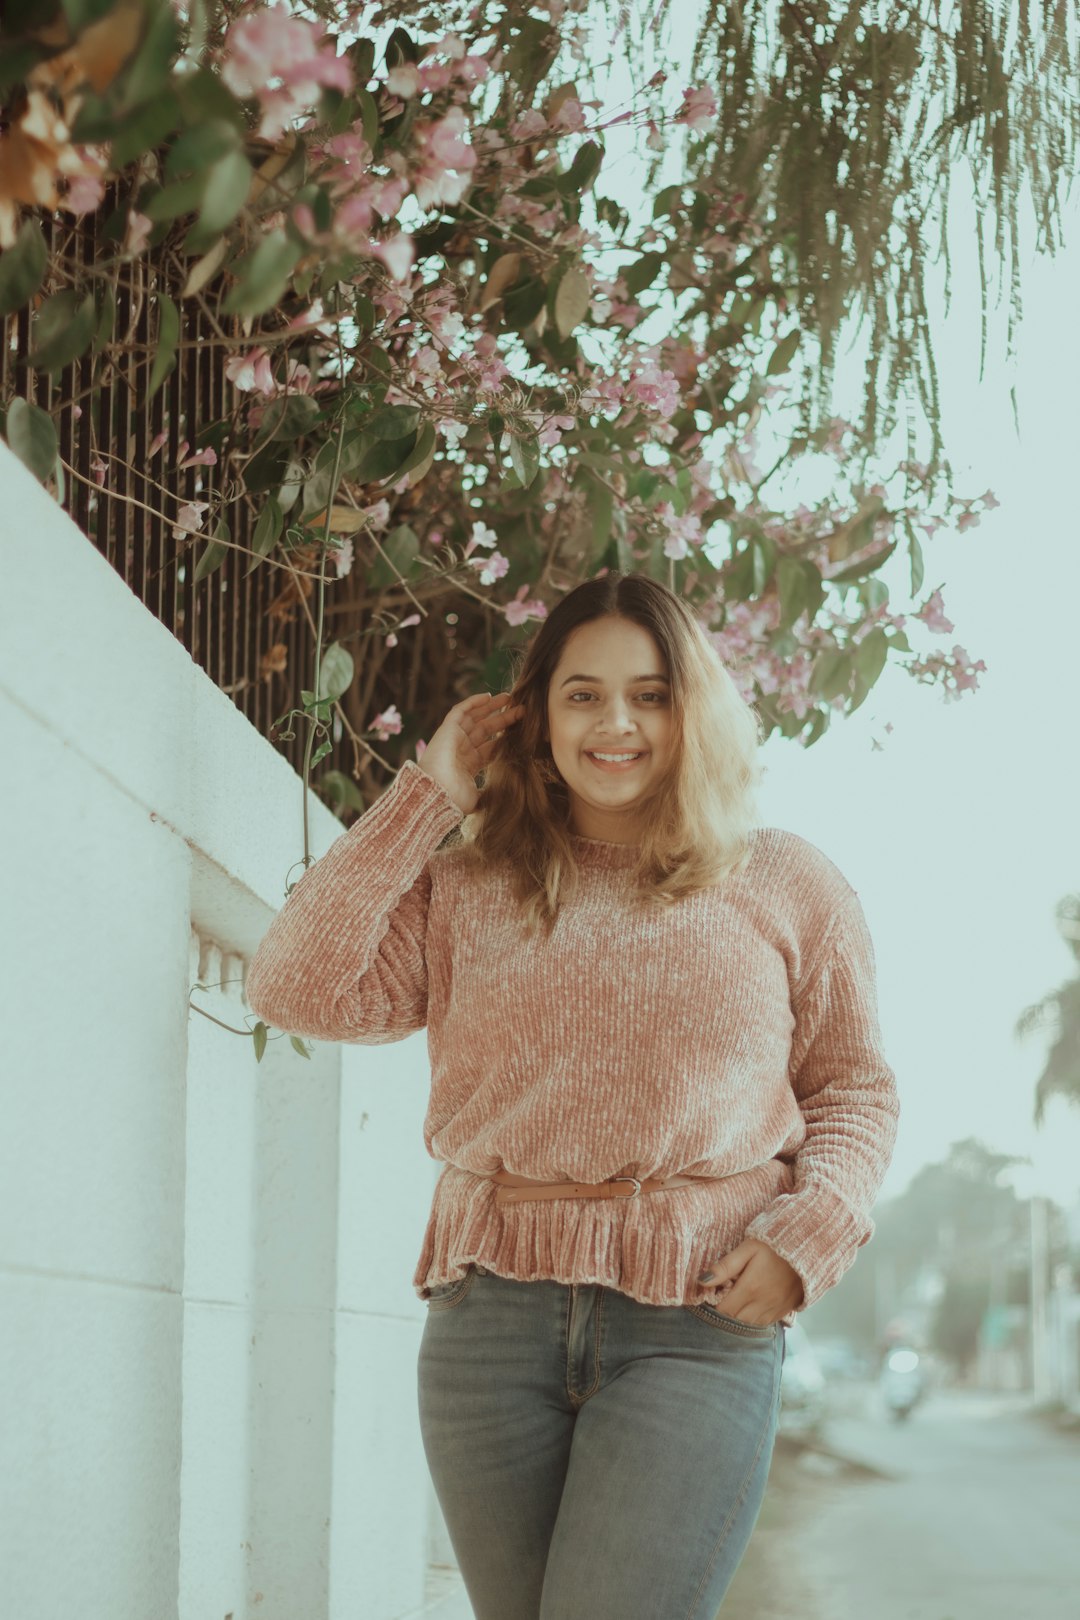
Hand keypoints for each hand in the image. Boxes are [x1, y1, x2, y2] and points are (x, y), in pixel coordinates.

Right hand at [418, 690, 524, 815]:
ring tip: (509, 697)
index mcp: (469, 765)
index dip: (505, 737)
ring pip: (474, 717)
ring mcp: (454, 738)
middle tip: (520, 709)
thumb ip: (490, 793)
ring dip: (491, 706)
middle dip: (502, 719)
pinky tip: (488, 696)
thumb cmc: (454, 799)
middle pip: (486, 730)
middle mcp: (461, 749)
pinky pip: (460, 710)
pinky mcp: (447, 729)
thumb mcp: (478, 798)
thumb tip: (506, 797)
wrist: (436, 793)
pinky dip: (473, 702)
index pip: (490, 747)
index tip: (522, 730)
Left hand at [697, 1238, 803, 1325]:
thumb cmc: (773, 1246)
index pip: (723, 1310)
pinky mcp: (784, 1312)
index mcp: (750, 1289)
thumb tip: (702, 1281)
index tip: (715, 1292)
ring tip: (738, 1298)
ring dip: (739, 1316)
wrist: (807, 1249)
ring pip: (748, 1325)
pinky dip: (754, 1318)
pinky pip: (763, 1323)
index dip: (715, 1304)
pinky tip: (752, 1303)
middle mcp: (762, 1304)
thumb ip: (725, 1267)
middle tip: (725, 1294)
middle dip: (726, 1311)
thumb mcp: (747, 1249)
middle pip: (734, 1320)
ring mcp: (774, 1310)